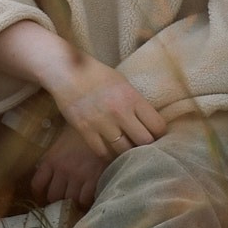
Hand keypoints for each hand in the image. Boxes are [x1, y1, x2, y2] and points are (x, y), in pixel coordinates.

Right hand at [0, 21, 165, 156]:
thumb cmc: (97, 75)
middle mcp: (120, 112)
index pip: (158, 125)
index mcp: (132, 97)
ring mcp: (102, 123)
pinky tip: (110, 154)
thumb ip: (136, 103)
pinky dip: (108, 156)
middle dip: (147, 147)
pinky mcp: (85, 131)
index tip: (157, 136)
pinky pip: (102, 152)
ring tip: (128, 153)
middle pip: (144, 141)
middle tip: (144, 148)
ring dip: (128, 154)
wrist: (66, 72)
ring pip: (124, 151)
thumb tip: (149, 123)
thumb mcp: (123, 83)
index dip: (160, 134)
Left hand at [31, 126, 109, 207]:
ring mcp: (78, 176)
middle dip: (57, 200)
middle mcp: (62, 170)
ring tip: (76, 202)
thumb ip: (54, 158)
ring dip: (72, 203)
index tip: (43, 197)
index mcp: (51, 159)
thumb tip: (49, 172)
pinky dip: (86, 202)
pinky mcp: (94, 179)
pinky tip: (88, 198)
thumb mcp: (62, 141)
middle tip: (63, 201)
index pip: (37, 184)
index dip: (39, 194)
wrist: (103, 125)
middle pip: (53, 196)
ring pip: (69, 200)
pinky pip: (85, 199)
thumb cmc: (81, 131)